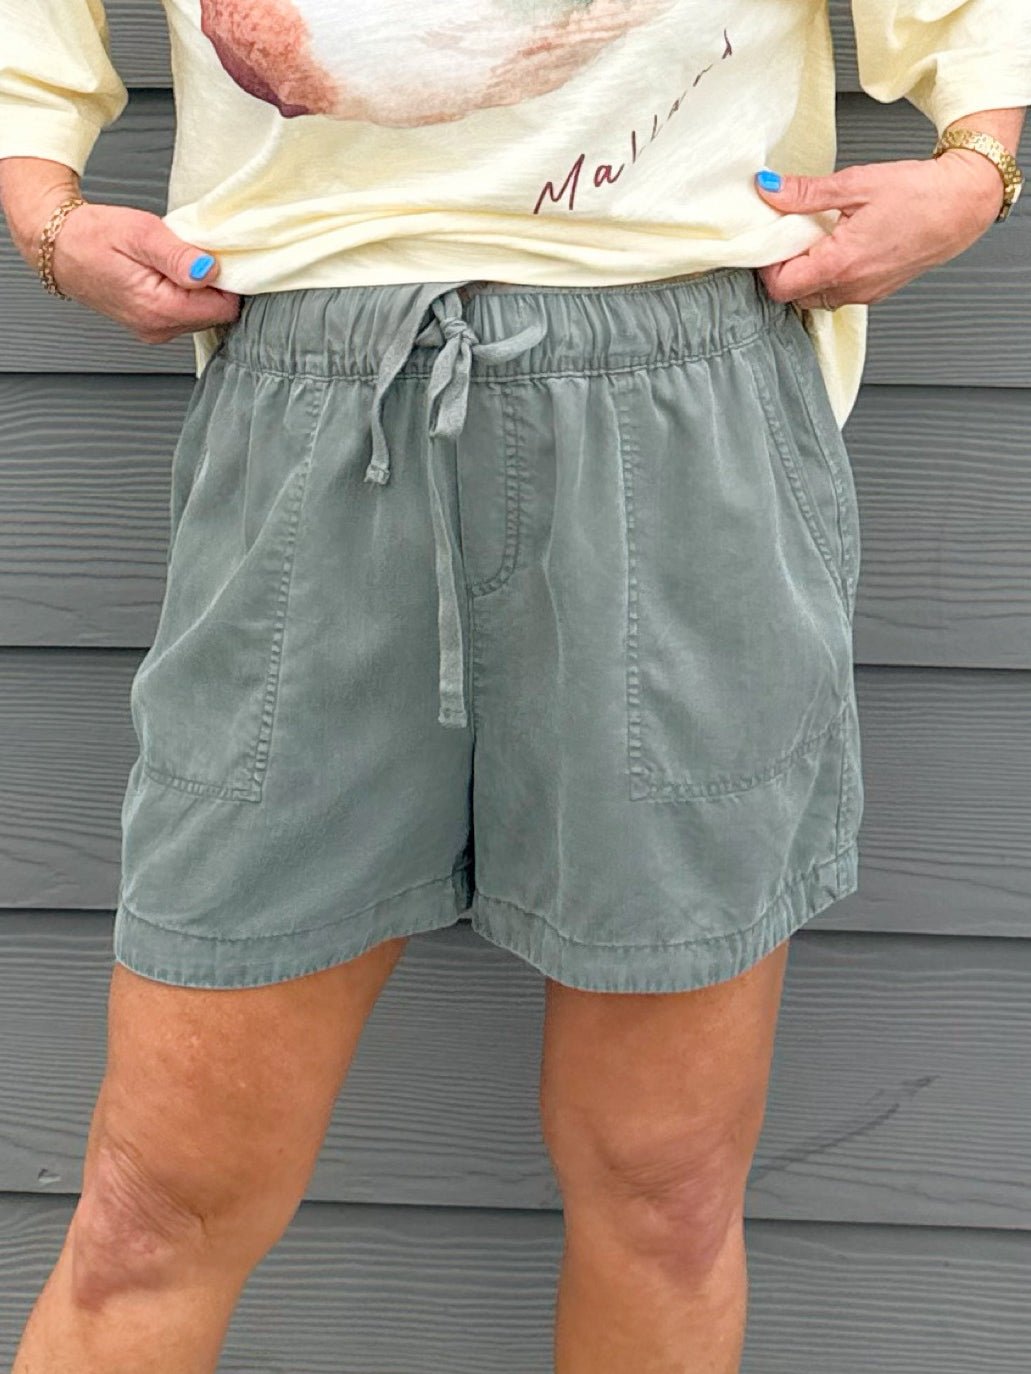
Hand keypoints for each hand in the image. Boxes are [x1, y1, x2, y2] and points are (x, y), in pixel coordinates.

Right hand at [26, 199, 240, 343]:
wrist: (59, 247)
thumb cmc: (93, 235)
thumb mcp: (140, 232)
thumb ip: (179, 255)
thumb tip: (210, 271)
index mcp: (160, 309)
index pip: (224, 307)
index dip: (226, 280)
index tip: (210, 256)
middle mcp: (159, 329)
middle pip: (215, 313)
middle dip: (211, 284)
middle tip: (185, 255)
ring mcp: (155, 331)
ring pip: (202, 314)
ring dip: (196, 288)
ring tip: (169, 263)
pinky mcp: (152, 326)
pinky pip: (184, 314)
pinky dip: (183, 294)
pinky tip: (164, 274)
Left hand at [752, 150, 1004, 309]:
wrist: (964, 204)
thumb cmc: (919, 194)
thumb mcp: (855, 184)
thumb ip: (806, 192)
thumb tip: (769, 189)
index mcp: (840, 264)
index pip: (779, 286)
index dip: (766, 265)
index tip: (770, 240)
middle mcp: (850, 288)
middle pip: (793, 295)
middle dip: (784, 269)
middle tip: (790, 236)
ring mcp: (864, 294)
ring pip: (814, 297)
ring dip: (806, 273)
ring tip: (816, 239)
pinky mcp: (875, 292)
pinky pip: (837, 294)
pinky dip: (828, 276)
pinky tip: (838, 246)